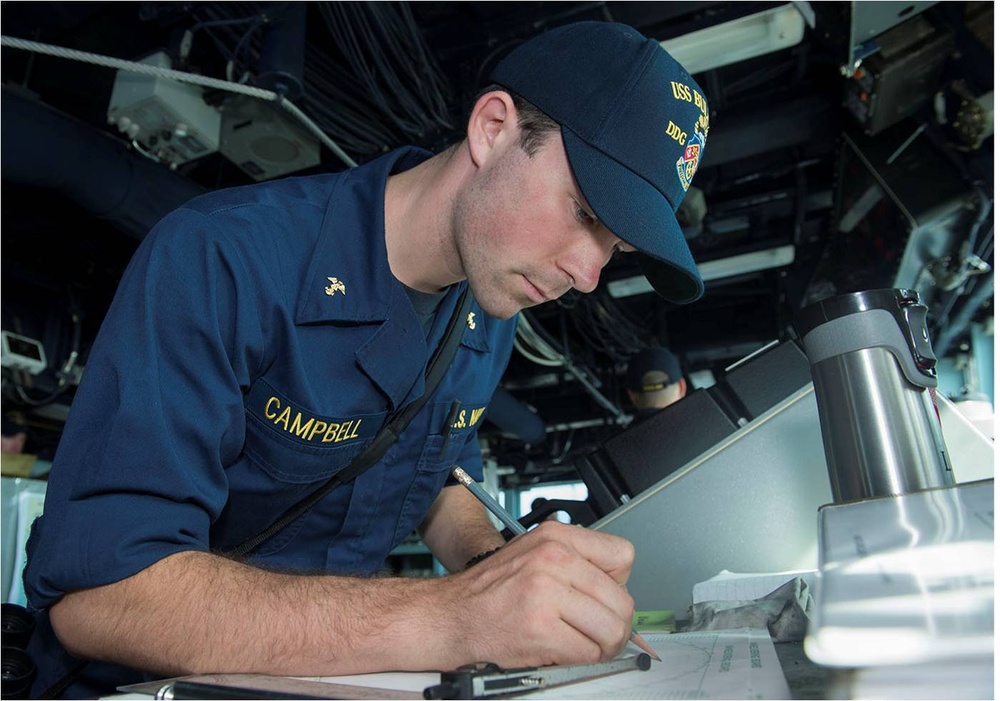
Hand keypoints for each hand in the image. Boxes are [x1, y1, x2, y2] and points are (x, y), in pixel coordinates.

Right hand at [437, 521, 635, 667]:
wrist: (449, 615)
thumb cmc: (489, 591)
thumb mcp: (533, 555)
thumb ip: (575, 564)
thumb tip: (618, 593)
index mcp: (555, 537)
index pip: (623, 556)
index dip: (619, 583)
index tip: (606, 598)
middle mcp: (552, 558)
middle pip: (622, 600)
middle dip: (616, 625)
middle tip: (600, 633)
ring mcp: (545, 593)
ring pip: (611, 630)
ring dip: (603, 647)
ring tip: (584, 645)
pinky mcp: (539, 628)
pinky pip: (589, 653)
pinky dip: (581, 660)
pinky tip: (562, 652)